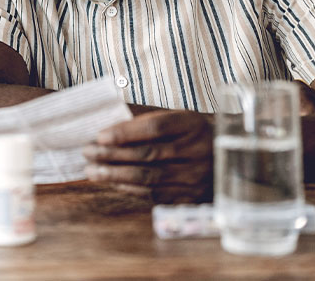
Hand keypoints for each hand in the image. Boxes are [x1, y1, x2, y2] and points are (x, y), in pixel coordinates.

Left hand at [82, 110, 213, 203]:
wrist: (227, 158)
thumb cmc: (191, 133)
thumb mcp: (178, 118)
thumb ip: (147, 120)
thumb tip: (107, 127)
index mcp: (193, 124)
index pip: (155, 127)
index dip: (125, 132)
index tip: (100, 135)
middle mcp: (198, 151)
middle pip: (148, 154)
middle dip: (112, 155)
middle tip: (87, 153)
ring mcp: (196, 177)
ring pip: (149, 177)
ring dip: (115, 175)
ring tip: (92, 171)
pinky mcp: (191, 196)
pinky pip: (154, 194)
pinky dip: (129, 188)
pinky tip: (112, 182)